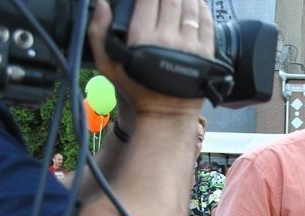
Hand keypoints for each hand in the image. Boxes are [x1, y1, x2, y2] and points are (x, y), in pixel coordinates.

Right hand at [87, 0, 214, 115]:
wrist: (166, 115)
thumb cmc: (136, 90)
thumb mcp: (108, 65)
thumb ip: (98, 32)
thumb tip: (101, 2)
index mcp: (142, 38)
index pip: (148, 0)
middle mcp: (167, 39)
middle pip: (171, 0)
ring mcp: (189, 46)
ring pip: (190, 8)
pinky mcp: (206, 54)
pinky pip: (206, 23)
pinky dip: (202, 9)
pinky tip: (197, 3)